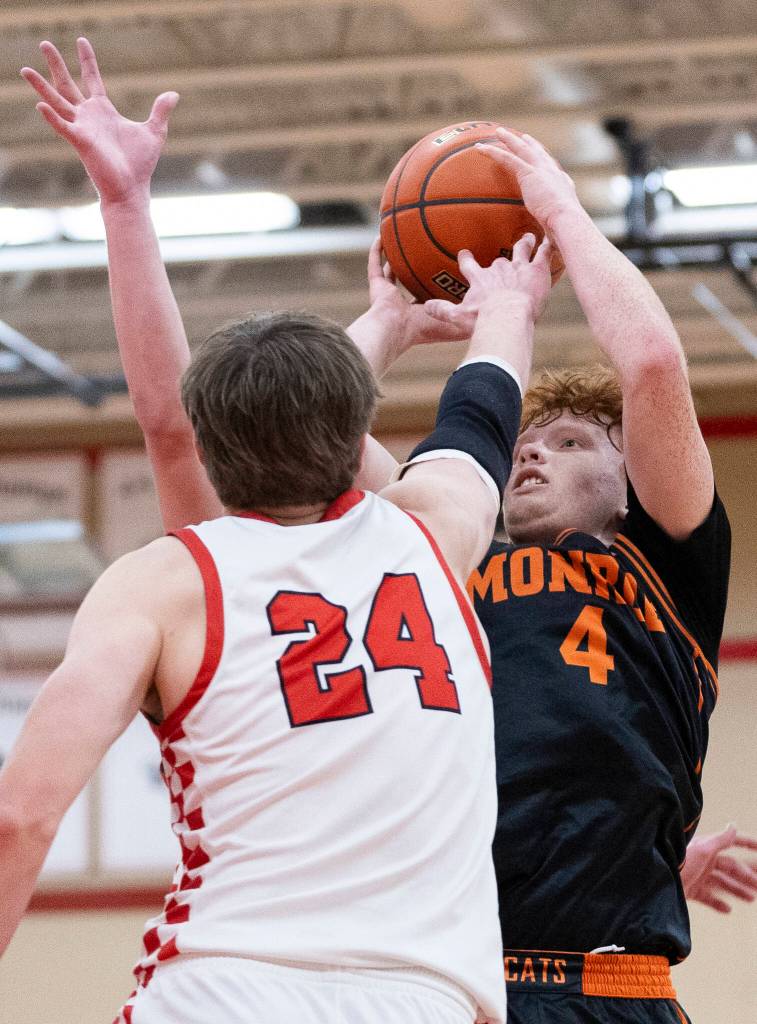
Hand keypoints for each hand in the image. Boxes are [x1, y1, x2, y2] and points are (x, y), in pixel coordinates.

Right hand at [21, 37, 177, 204]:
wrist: (132, 189)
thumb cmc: (140, 164)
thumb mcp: (154, 132)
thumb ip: (160, 111)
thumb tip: (173, 94)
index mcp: (104, 111)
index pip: (92, 79)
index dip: (87, 61)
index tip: (82, 41)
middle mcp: (89, 117)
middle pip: (67, 85)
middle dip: (56, 64)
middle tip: (44, 43)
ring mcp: (82, 128)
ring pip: (57, 102)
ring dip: (41, 86)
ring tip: (25, 69)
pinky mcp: (81, 142)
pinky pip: (63, 126)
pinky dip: (52, 117)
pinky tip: (40, 105)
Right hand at [366, 238, 476, 347]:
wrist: (399, 330)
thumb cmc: (426, 329)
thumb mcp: (455, 321)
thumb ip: (472, 312)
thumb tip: (494, 306)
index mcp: (421, 312)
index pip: (431, 296)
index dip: (438, 284)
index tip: (449, 269)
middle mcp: (404, 304)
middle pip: (411, 283)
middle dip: (416, 271)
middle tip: (425, 252)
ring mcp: (388, 295)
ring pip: (391, 272)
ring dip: (394, 258)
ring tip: (399, 239)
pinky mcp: (376, 288)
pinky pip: (375, 265)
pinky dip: (376, 252)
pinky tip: (381, 236)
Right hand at [424, 233, 552, 327]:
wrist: (506, 316)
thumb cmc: (482, 319)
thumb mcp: (458, 317)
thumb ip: (442, 310)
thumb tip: (426, 307)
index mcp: (479, 279)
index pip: (469, 265)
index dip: (467, 259)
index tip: (465, 253)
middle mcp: (498, 268)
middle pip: (499, 259)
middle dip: (501, 259)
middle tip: (502, 258)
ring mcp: (519, 266)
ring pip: (522, 249)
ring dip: (525, 243)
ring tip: (528, 238)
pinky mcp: (537, 269)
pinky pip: (544, 253)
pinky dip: (548, 246)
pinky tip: (551, 240)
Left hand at [475, 128, 579, 231]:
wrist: (567, 222)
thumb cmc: (566, 232)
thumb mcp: (558, 231)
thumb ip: (552, 235)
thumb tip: (549, 250)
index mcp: (562, 185)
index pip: (552, 170)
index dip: (546, 163)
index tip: (541, 157)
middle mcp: (553, 173)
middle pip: (539, 154)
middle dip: (530, 144)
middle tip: (522, 137)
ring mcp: (542, 171)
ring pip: (522, 150)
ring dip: (509, 140)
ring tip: (498, 132)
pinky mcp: (529, 173)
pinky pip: (507, 159)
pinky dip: (494, 152)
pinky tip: (480, 149)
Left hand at [682, 825, 756, 912]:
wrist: (658, 882)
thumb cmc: (680, 862)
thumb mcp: (702, 849)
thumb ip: (720, 839)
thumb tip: (733, 825)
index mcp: (707, 847)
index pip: (731, 843)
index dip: (748, 844)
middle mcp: (703, 860)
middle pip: (731, 867)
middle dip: (747, 876)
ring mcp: (697, 875)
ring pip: (722, 883)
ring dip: (737, 890)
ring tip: (751, 898)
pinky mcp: (690, 890)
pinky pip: (707, 897)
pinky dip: (718, 903)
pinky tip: (727, 909)